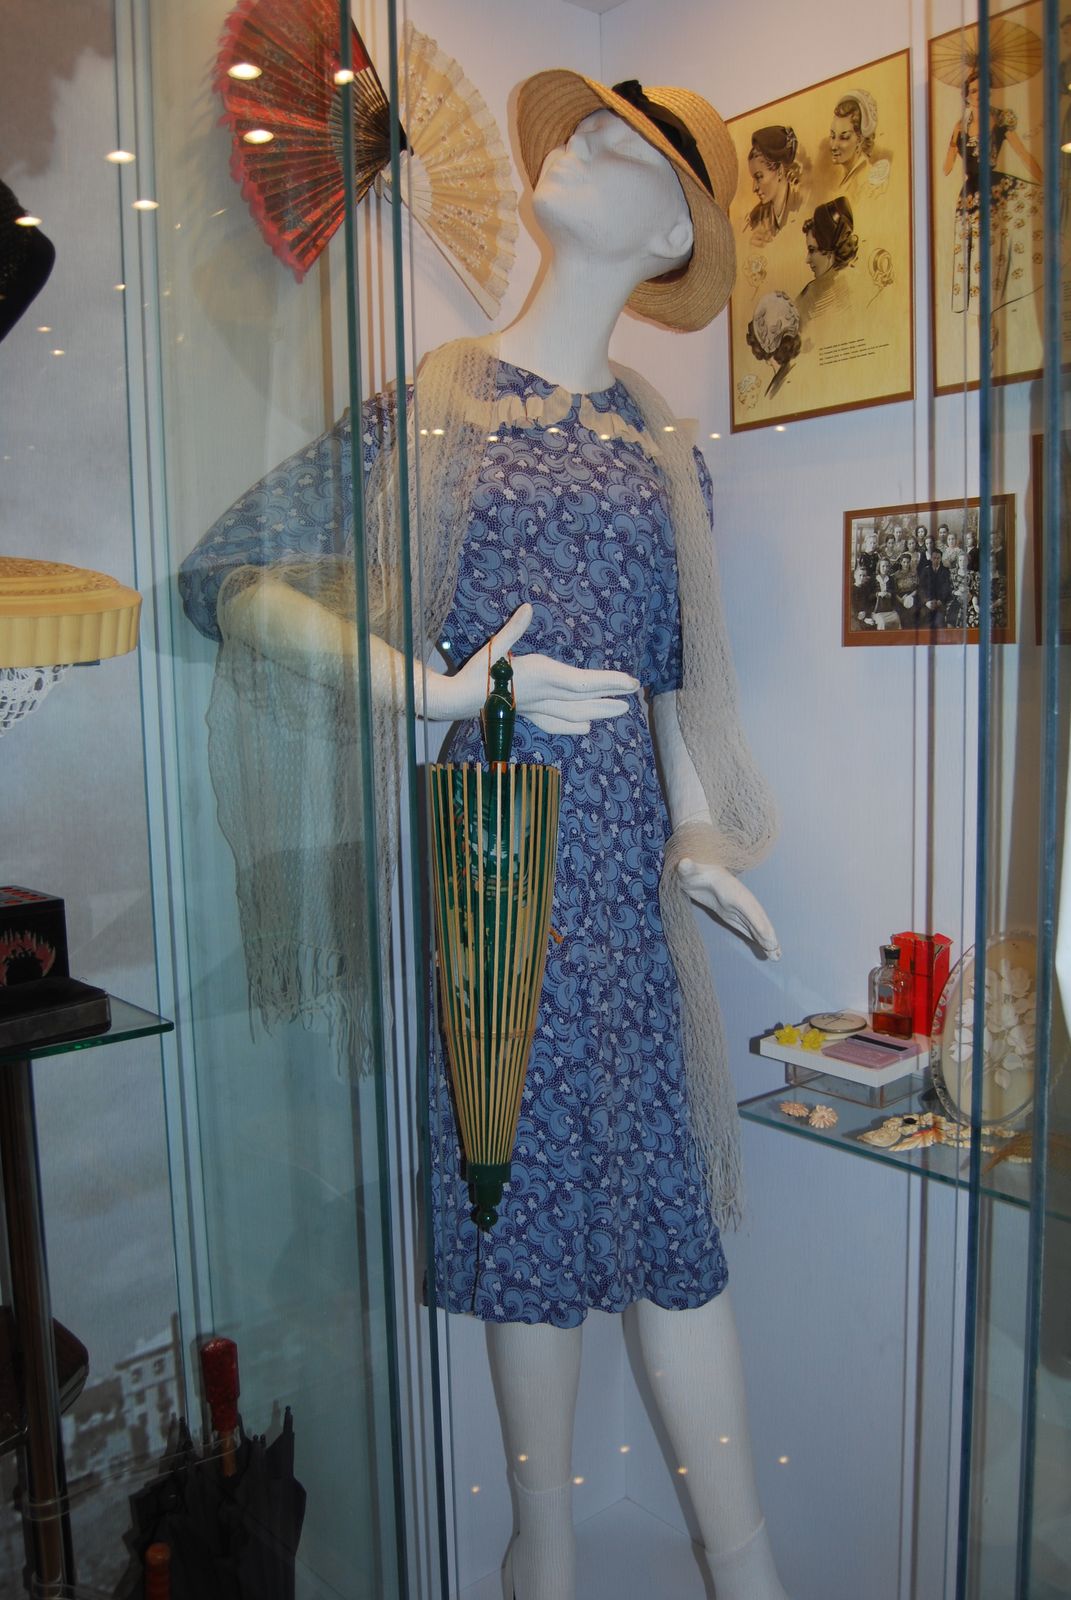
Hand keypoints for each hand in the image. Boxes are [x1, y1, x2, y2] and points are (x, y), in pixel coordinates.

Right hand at [431, 604, 638, 733]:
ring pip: (575, 715)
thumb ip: (513, 629)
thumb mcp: (494, 647)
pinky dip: (575, 726)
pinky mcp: (530, 715)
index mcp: (541, 677)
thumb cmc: (475, 672)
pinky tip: (586, 728)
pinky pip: (558, 724)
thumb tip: (528, 608)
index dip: (609, 683)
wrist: (459, 701)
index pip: (583, 682)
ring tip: (620, 711)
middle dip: (611, 697)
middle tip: (635, 694)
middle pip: (585, 699)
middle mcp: (544, 696)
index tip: (630, 682)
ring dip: (599, 712)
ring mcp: (538, 708)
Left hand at [676, 853, 780, 959]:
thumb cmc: (690, 869)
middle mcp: (737, 899)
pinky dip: (754, 937)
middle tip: (776, 951)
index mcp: (730, 888)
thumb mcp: (686, 868)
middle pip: (756, 918)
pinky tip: (763, 948)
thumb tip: (684, 863)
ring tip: (776, 956)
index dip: (757, 921)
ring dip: (764, 939)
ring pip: (753, 925)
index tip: (768, 936)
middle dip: (767, 933)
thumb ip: (686, 868)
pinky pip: (745, 927)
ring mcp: (734, 907)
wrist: (695, 868)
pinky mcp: (728, 913)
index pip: (747, 906)